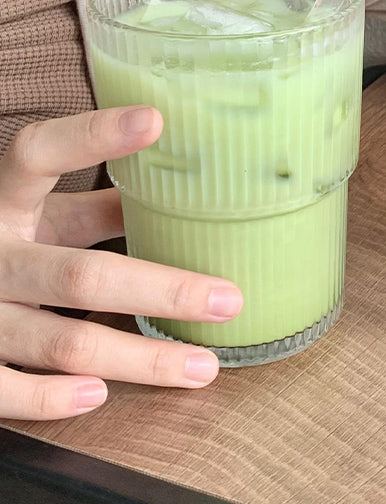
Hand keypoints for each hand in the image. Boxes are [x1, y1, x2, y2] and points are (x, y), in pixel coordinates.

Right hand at [0, 106, 242, 420]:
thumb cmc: (7, 236)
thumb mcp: (45, 212)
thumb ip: (100, 204)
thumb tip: (184, 194)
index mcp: (4, 199)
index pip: (39, 154)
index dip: (92, 137)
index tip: (156, 120)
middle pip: (80, 275)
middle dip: (162, 290)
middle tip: (229, 300)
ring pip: (63, 342)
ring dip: (139, 358)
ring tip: (204, 366)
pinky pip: (6, 391)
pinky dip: (52, 399)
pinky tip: (101, 395)